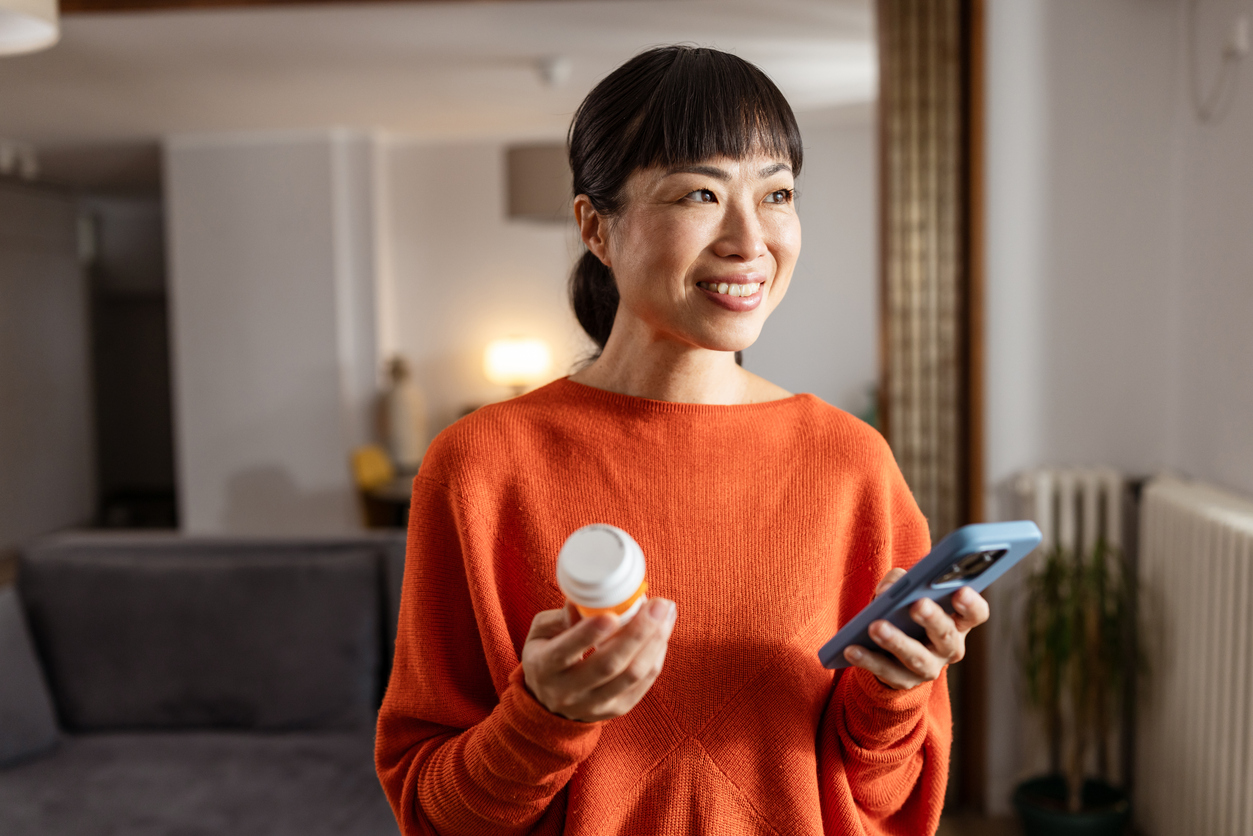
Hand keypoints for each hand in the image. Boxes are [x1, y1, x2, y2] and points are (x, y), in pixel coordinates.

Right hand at [521, 597, 676, 721]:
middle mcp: (568, 691)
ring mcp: (594, 705)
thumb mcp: (540, 633)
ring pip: (631, 675)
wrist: (548, 704)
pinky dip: (656, 656)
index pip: (566, 652)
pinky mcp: (616, 710)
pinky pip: (643, 684)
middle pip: (608, 664)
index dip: (589, 634)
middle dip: (638, 632)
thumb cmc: (546, 655)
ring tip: (667, 613)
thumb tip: (584, 601)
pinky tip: (663, 633)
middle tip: (658, 604)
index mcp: (544, 667)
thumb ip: (560, 617)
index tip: (612, 615)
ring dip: (655, 641)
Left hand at [842, 568, 988, 689]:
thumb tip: (888, 592)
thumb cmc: (904, 611)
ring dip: (896, 641)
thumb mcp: (904, 592)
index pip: (975, 614)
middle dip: (932, 619)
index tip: (961, 590)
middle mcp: (949, 647)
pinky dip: (867, 659)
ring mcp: (929, 667)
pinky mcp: (904, 681)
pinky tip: (851, 649)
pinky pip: (885, 671)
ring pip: (916, 657)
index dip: (971, 604)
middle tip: (918, 604)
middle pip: (946, 635)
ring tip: (875, 626)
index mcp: (957, 621)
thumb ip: (899, 581)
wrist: (893, 652)